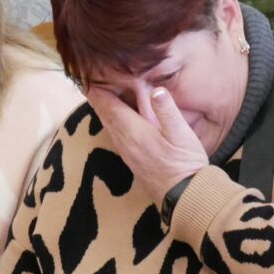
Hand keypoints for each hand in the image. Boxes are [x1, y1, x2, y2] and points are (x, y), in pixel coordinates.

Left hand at [86, 86, 207, 206]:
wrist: (185, 197)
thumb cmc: (185, 164)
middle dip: (97, 98)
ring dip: (103, 111)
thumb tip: (156, 90)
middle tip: (89, 83)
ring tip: (100, 98)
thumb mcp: (181, 134)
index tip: (87, 77)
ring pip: (109, 127)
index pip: (109, 106)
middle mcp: (125, 143)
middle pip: (105, 116)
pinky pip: (116, 137)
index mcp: (134, 132)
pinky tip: (117, 122)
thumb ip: (167, 110)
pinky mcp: (132, 162)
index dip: (97, 90)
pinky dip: (112, 124)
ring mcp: (127, 154)